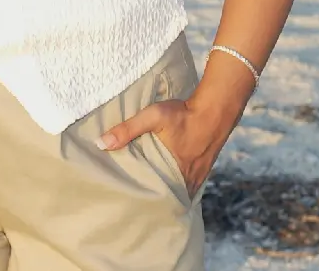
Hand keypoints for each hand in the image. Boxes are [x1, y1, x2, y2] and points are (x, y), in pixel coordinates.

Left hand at [95, 96, 235, 196]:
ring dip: (172, 194)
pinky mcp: (206, 166)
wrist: (217, 107)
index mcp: (175, 171)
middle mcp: (190, 177)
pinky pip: (193, 184)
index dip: (150, 206)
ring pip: (184, 192)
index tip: (136, 210)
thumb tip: (102, 143)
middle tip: (143, 207)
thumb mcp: (153, 117)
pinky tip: (175, 185)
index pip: (161, 198)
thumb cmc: (185, 113)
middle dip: (160, 203)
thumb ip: (128, 129)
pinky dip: (183, 186)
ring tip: (157, 199)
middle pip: (172, 197)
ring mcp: (200, 173)